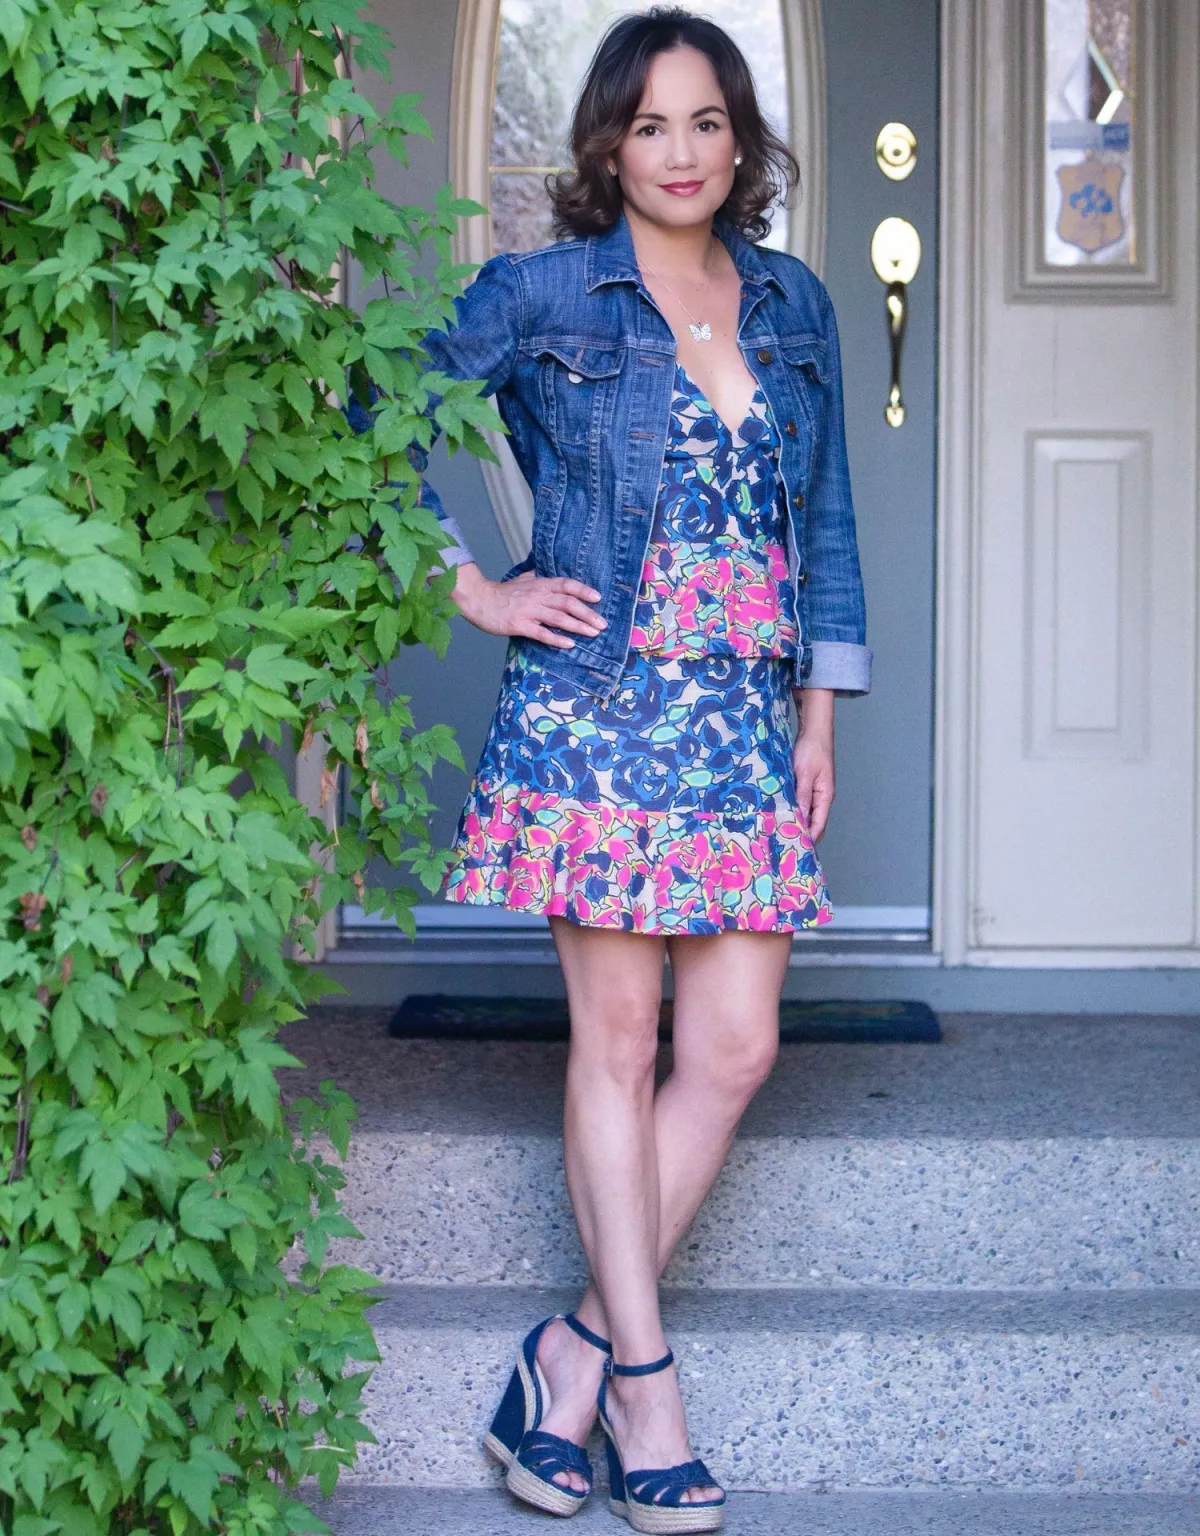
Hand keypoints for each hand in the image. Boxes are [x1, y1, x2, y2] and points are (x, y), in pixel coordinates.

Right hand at [451, 561, 606, 648]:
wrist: (478, 600)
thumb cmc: (501, 593)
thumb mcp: (522, 579)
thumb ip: (536, 576)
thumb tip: (546, 570)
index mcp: (540, 584)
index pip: (567, 584)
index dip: (584, 590)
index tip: (598, 598)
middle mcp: (537, 596)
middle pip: (568, 603)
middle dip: (588, 613)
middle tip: (603, 624)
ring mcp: (529, 611)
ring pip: (559, 618)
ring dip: (578, 626)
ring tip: (593, 634)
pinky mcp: (519, 625)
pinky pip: (542, 633)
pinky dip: (557, 638)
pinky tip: (569, 644)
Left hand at [793, 687, 834, 841]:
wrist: (814, 730)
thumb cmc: (812, 749)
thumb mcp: (804, 773)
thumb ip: (801, 795)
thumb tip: (798, 818)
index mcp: (825, 796)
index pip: (818, 825)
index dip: (809, 839)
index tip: (796, 850)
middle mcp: (821, 797)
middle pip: (813, 822)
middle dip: (801, 834)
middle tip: (783, 846)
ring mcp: (814, 791)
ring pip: (805, 813)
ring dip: (795, 822)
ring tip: (779, 834)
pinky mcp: (806, 785)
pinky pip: (800, 803)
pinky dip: (792, 810)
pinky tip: (779, 814)